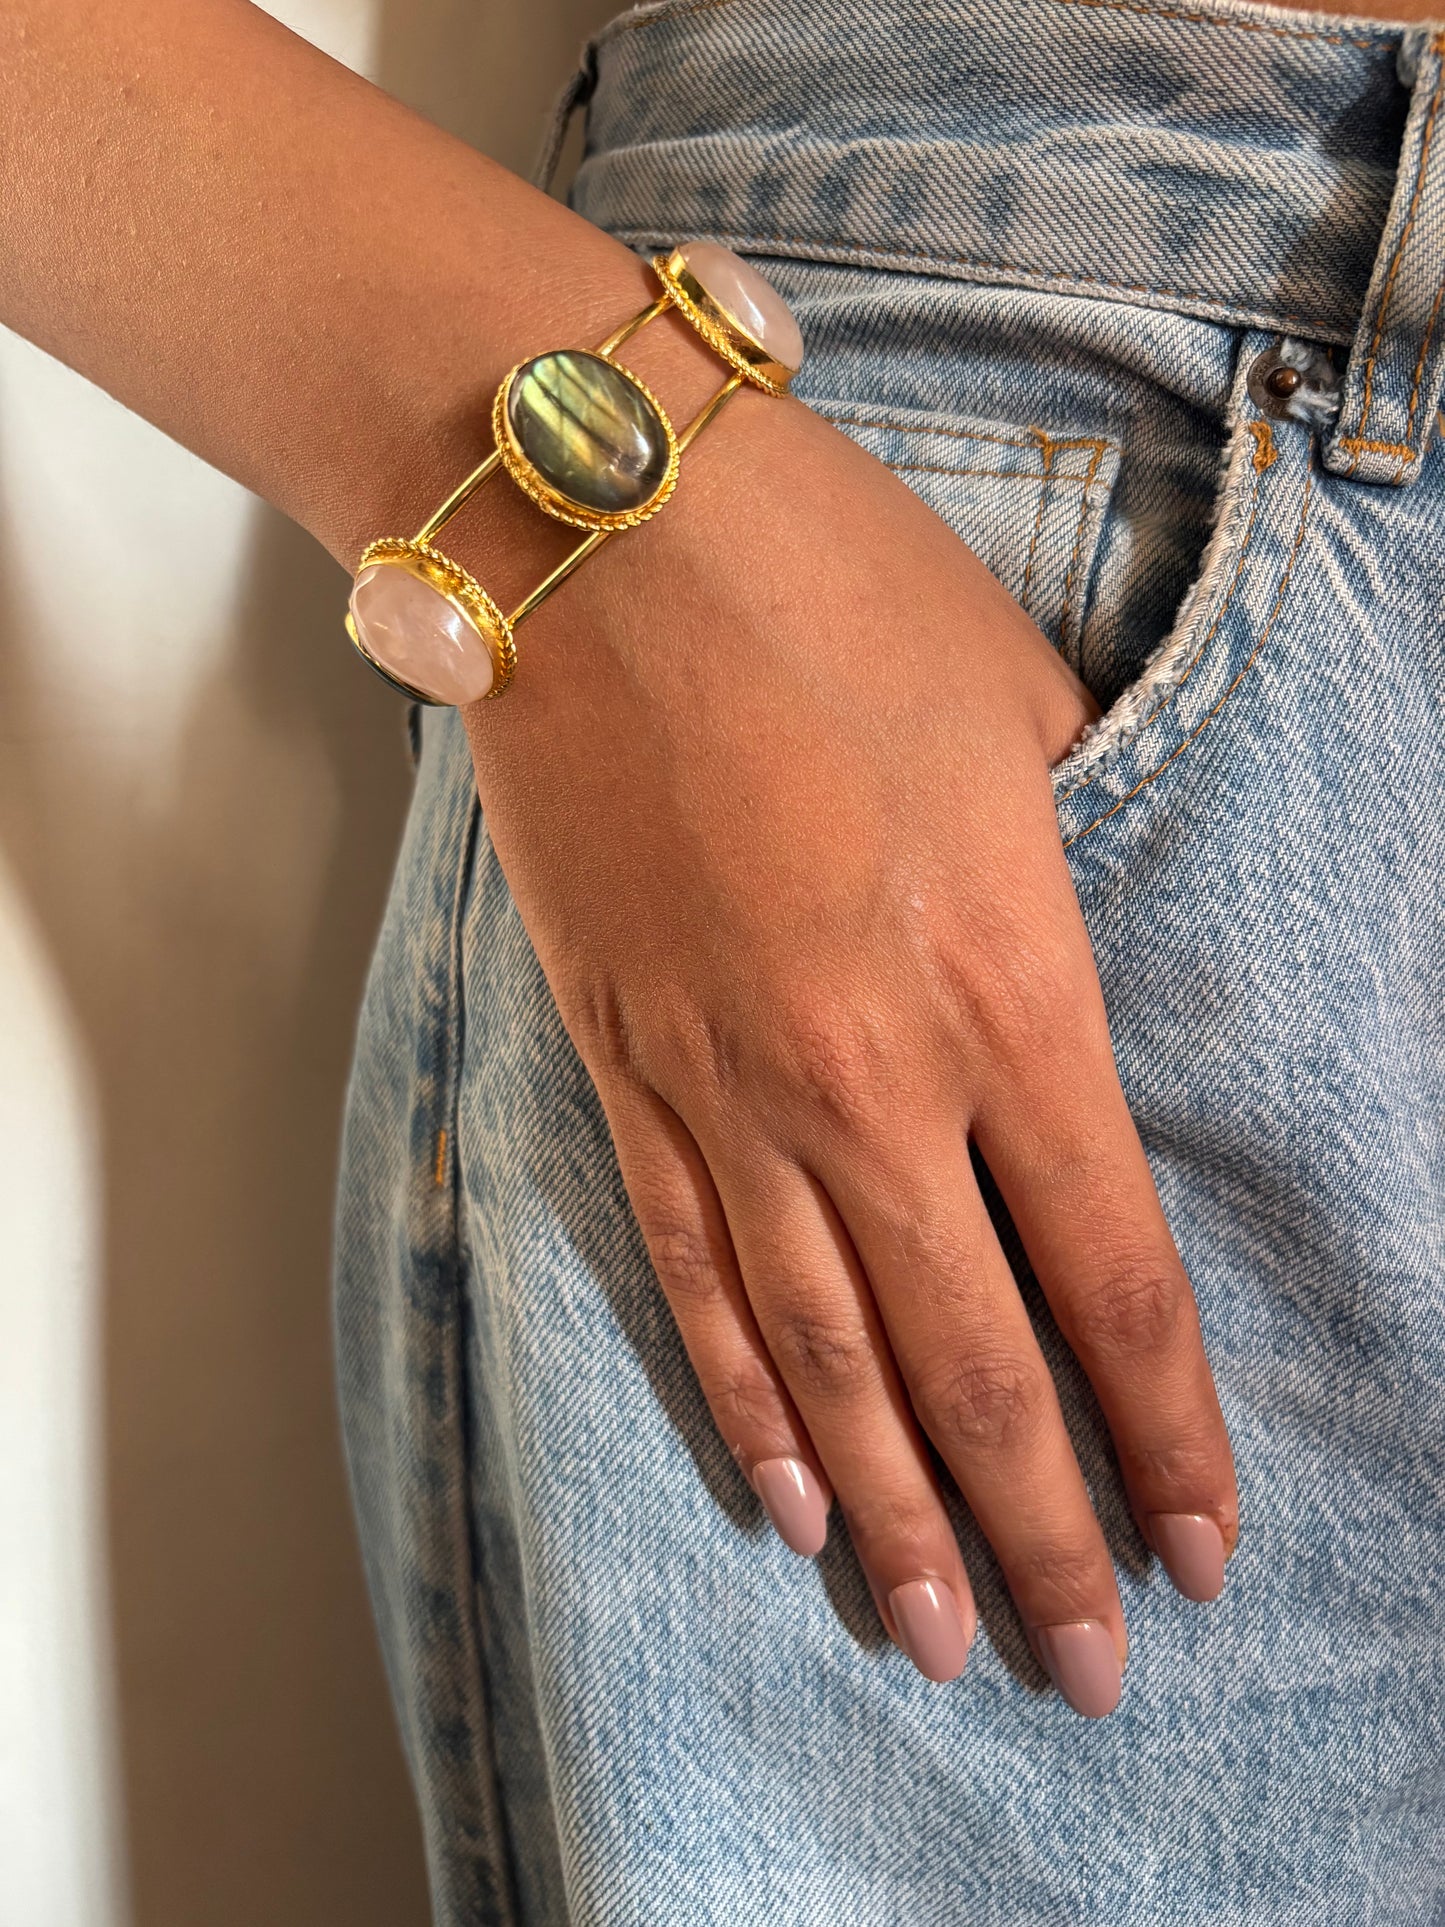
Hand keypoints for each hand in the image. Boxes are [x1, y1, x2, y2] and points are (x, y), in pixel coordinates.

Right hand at [460, 372, 1237, 1717]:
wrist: (597, 531)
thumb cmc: (830, 591)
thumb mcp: (1031, 719)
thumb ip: (1068, 904)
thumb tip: (1074, 1023)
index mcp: (1004, 985)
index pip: (1109, 1274)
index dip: (1163, 1434)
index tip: (1200, 1544)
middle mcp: (865, 1077)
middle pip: (974, 1359)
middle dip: (1046, 1531)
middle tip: (1089, 1667)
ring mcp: (723, 1085)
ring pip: (826, 1353)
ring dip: (898, 1511)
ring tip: (940, 1637)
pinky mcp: (620, 1063)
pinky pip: (693, 1269)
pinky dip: (745, 1395)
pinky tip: (786, 1491)